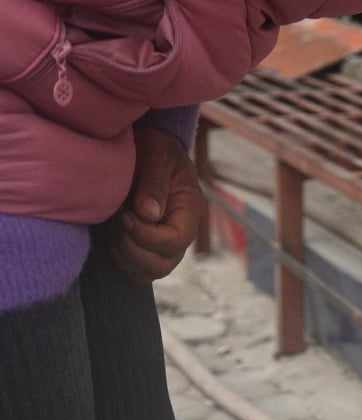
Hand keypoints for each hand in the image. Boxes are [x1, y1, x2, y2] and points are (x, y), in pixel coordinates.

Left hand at [113, 128, 206, 282]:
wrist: (145, 146)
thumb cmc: (154, 146)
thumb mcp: (157, 154)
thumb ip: (154, 182)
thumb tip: (149, 214)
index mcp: (190, 208)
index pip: (175, 240)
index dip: (147, 236)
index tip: (125, 215)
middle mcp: (181, 230)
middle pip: (163, 264)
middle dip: (133, 250)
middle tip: (117, 223)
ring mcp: (164, 241)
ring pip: (147, 272)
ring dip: (125, 257)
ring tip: (114, 229)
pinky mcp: (147, 246)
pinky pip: (135, 270)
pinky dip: (121, 261)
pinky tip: (112, 236)